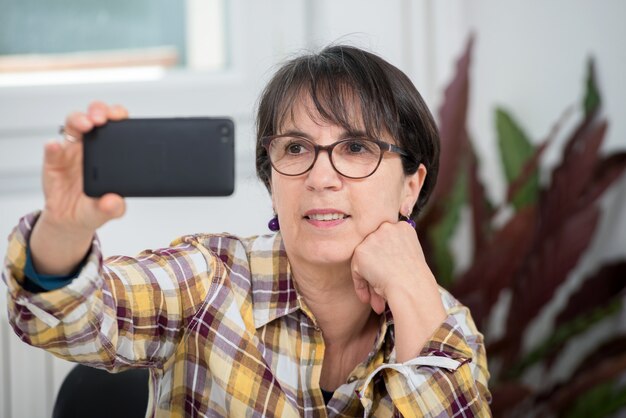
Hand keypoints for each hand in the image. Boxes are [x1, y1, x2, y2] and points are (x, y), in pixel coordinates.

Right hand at [30, 101, 128, 274]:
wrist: (70, 221)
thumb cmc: (93, 208)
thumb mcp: (108, 211)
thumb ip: (114, 207)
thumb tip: (114, 202)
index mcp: (112, 152)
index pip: (118, 126)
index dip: (119, 117)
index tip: (120, 118)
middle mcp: (92, 145)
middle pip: (96, 116)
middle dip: (100, 110)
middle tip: (101, 119)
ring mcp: (72, 150)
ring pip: (74, 124)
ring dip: (78, 119)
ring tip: (84, 125)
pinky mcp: (54, 159)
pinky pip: (52, 148)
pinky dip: (53, 145)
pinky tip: (54, 146)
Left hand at [350, 221, 441, 314]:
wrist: (411, 287)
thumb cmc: (415, 280)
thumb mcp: (409, 258)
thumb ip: (394, 253)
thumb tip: (381, 264)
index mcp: (403, 228)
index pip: (387, 239)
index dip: (386, 258)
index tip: (390, 273)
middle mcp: (387, 228)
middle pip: (375, 249)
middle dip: (377, 270)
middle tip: (381, 289)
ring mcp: (372, 238)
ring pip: (365, 260)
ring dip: (368, 280)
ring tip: (376, 301)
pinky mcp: (360, 251)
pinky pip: (356, 270)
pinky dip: (360, 285)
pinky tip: (368, 298)